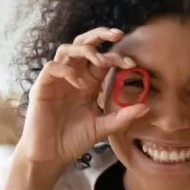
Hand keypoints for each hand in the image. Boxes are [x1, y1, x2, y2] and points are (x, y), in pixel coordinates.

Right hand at [16, 27, 146, 175]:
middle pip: (83, 44)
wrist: (51, 156)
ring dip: (86, 50)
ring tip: (100, 61)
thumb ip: (123, 117)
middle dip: (100, 35)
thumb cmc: (75, 140)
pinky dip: (67, 70)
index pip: (103, 60)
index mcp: (88, 83)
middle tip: (118, 34)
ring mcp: (57, 80)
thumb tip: (147, 107)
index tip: (133, 64)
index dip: (117, 57)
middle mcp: (73, 77)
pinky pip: (52, 67)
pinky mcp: (42, 87)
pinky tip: (80, 83)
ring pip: (67, 49)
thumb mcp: (104, 128)